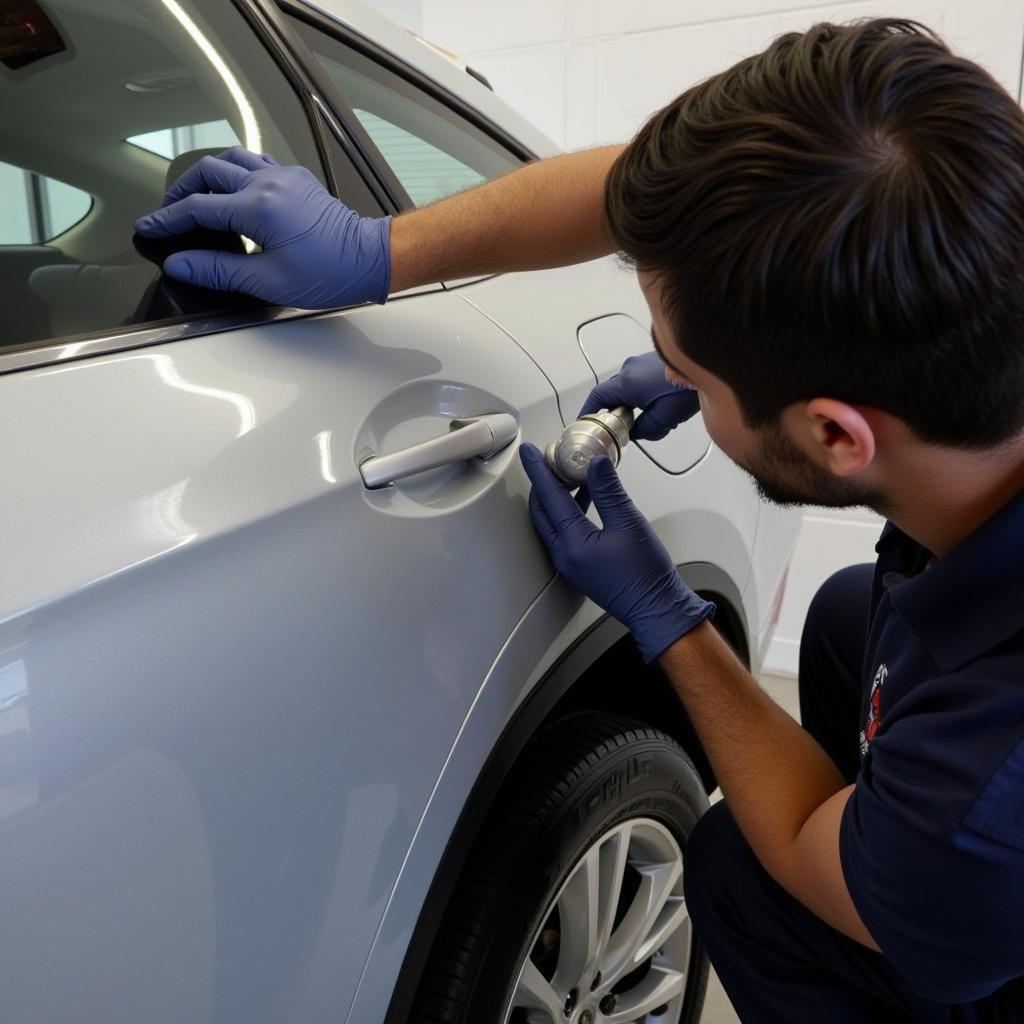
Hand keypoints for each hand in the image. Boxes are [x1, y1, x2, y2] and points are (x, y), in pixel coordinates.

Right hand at [134, 148, 391, 307]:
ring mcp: (284, 176)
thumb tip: (180, 264)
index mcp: (259, 208)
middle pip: (208, 172)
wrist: (369, 260)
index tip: (149, 228)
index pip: (198, 209)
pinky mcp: (297, 178)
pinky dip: (236, 170)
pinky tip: (233, 190)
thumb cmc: (329, 273)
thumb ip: (218, 270)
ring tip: (196, 198)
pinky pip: (256, 161)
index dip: (168, 221)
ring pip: (232, 158)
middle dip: (182, 192)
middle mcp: (269, 183)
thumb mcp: (268, 281)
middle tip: (171, 215)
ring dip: (208, 174)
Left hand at [520, 443, 713, 662]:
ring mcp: (571, 562)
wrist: (657, 608)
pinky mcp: (581, 566)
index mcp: (572, 544)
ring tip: (567, 474)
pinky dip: (570, 512)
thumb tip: (595, 464)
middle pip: (543, 511)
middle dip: (542, 483)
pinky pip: (566, 532)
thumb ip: (608, 490)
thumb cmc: (645, 575)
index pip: (549, 498)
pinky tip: (585, 498)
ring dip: (556, 497)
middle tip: (547, 460)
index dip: (538, 470)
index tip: (529, 451)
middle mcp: (565, 555)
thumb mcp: (629, 523)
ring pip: (553, 522)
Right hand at [579, 351, 699, 440]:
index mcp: (626, 383)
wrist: (709, 362)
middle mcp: (630, 369)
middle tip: (620, 426)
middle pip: (611, 392)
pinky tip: (659, 401)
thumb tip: (637, 432)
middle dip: (613, 410)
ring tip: (649, 414)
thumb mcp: (664, 419)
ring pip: (626, 386)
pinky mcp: (653, 361)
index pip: (597, 398)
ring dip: (631, 401)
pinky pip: (638, 378)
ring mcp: (641, 362)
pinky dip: (641, 392)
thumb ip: (644, 430)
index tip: (586, 421)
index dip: (589, 412)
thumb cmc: (687, 386)